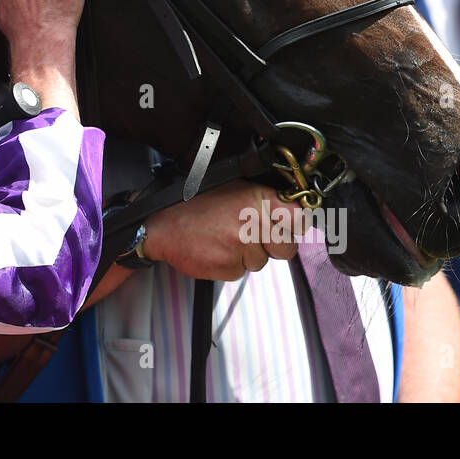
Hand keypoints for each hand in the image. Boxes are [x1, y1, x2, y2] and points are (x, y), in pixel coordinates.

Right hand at [142, 181, 300, 281]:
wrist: (161, 225)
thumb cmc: (193, 203)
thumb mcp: (232, 187)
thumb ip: (262, 199)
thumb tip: (291, 209)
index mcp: (255, 199)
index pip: (298, 217)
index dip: (295, 223)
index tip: (289, 225)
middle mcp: (251, 223)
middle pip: (287, 247)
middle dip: (274, 245)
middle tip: (255, 235)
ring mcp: (240, 248)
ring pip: (262, 261)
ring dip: (249, 254)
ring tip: (226, 238)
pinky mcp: (228, 268)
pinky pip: (241, 271)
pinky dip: (231, 264)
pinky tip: (216, 249)